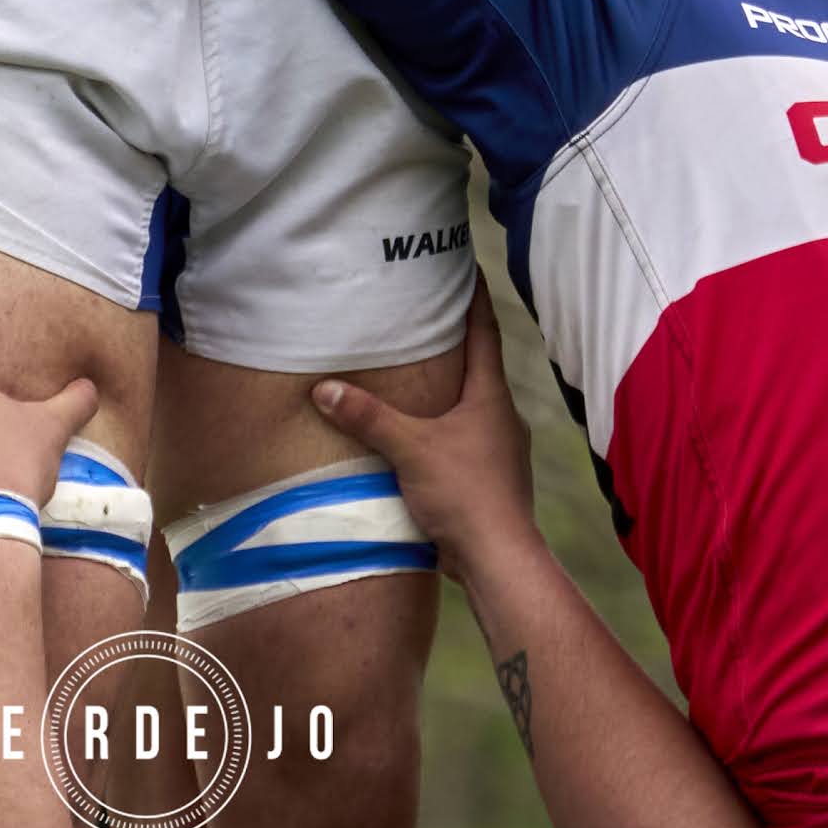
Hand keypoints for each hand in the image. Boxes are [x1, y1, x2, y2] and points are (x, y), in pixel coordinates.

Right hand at [308, 293, 536, 564]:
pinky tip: (426, 436)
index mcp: (491, 397)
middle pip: (481, 366)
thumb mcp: (410, 450)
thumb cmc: (465, 495)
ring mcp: (501, 450)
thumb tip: (325, 387)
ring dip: (452, 388)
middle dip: (457, 341)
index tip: (468, 267)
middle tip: (430, 316)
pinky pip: (468, 438)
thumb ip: (368, 417)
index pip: (485, 332)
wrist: (499, 560)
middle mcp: (502, 417)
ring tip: (421, 374)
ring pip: (475, 405)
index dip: (475, 298)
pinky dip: (447, 426)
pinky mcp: (491, 479)